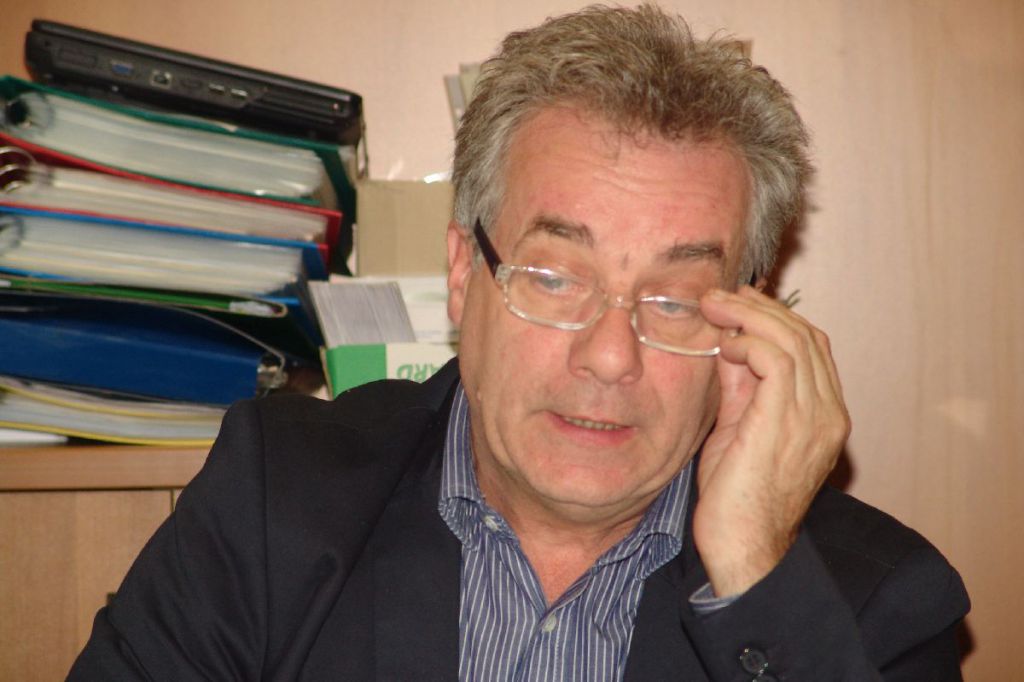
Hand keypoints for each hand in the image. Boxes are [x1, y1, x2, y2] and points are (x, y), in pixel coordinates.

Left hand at [693, 286, 849, 596]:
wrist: (743, 549)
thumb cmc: (735, 497)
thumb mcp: (738, 429)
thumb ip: (740, 388)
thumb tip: (726, 345)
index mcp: (823, 415)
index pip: (810, 346)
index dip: (774, 317)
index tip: (734, 303)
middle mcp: (828, 413)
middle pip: (806, 334)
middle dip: (760, 307)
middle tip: (718, 295)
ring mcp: (814, 419)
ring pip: (794, 339)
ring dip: (750, 315)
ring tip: (714, 307)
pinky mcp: (788, 423)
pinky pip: (778, 360)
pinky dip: (749, 342)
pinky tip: (723, 345)